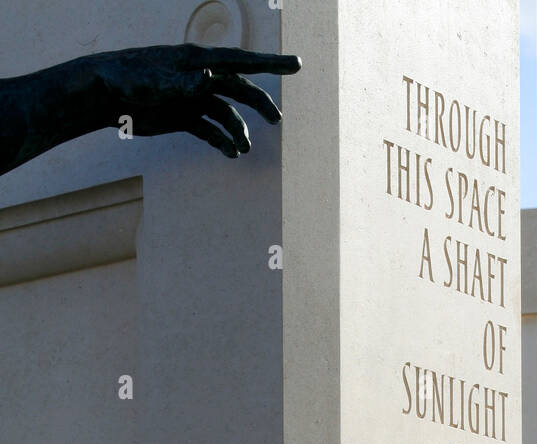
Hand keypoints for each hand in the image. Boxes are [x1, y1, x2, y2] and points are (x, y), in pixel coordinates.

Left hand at [92, 44, 301, 157]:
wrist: (103, 94)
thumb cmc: (126, 80)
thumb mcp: (155, 80)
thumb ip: (182, 81)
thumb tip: (210, 78)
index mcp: (197, 62)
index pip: (241, 61)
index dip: (271, 64)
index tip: (297, 65)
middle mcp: (199, 78)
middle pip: (239, 89)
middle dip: (259, 103)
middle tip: (276, 119)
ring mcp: (192, 98)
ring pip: (227, 114)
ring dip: (238, 132)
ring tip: (242, 150)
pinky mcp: (184, 117)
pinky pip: (211, 130)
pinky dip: (222, 142)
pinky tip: (230, 155)